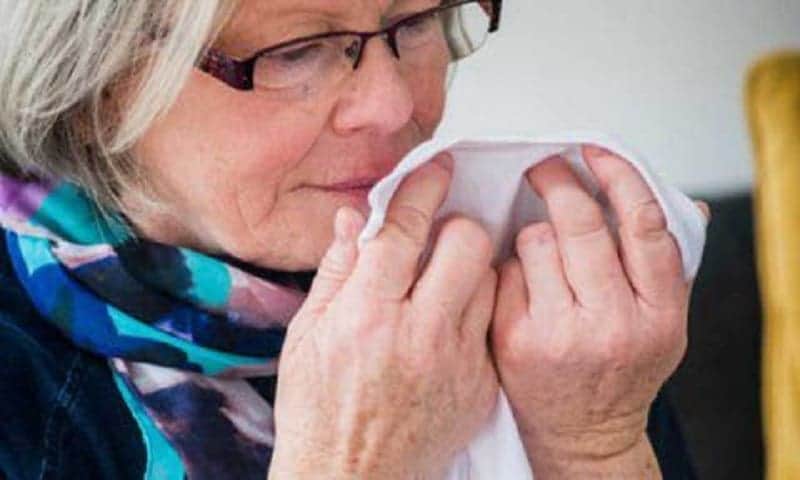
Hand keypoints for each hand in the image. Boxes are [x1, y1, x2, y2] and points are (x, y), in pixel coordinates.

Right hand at [270, 156, 498, 479]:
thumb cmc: (319, 412)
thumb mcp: (306, 336)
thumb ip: (335, 271)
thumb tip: (351, 220)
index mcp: (366, 316)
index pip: (404, 230)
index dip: (423, 188)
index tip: (436, 168)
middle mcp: (418, 335)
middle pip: (466, 244)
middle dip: (456, 223)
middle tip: (440, 232)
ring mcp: (457, 363)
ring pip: (489, 279)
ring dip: (470, 266)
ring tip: (445, 278)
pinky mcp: (481, 386)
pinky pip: (492, 325)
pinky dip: (474, 312)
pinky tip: (450, 323)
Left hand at [491, 146, 709, 475]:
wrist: (582, 434)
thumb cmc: (621, 368)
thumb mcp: (663, 323)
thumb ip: (668, 262)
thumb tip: (683, 199)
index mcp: (660, 312)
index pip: (643, 223)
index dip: (618, 174)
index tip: (595, 149)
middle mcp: (613, 324)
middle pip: (579, 222)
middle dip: (555, 181)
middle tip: (542, 168)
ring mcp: (560, 335)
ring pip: (535, 241)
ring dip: (534, 234)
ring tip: (541, 255)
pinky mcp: (514, 341)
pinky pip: (503, 272)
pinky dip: (509, 268)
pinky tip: (520, 287)